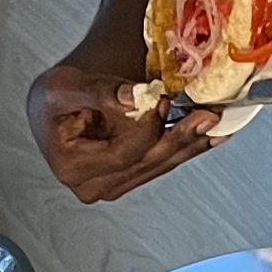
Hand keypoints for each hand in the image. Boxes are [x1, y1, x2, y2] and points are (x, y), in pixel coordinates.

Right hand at [30, 60, 218, 204]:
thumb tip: (135, 97)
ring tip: (216, 123)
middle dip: (181, 137)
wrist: (57, 104)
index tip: (165, 100)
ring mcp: (111, 185)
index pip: (123, 152)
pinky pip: (160, 163)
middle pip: (146, 162)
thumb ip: (100, 91)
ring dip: (190, 143)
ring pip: (158, 165)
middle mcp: (91, 184)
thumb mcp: (65, 85)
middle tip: (209, 116)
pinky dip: (184, 146)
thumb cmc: (55, 97)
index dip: (148, 127)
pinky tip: (207, 134)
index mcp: (72, 166)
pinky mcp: (127, 178)